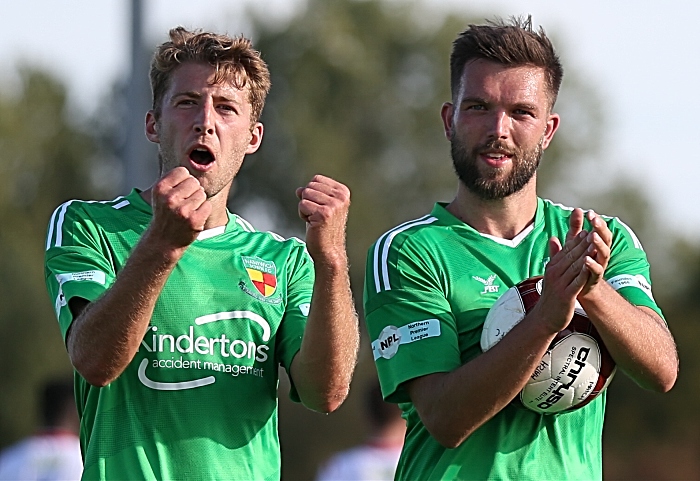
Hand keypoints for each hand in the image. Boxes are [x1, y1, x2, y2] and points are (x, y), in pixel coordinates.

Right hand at [148, 167, 211, 249]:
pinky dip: (204, 211)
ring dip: (198, 202)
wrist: (163, 240)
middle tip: (183, 204)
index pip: (183, 171)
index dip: (184, 181)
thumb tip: (195, 158)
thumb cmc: (165, 213)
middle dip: (192, 191)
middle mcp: (170, 198)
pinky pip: (208, 206)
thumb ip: (173, 179)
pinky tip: (193, 218)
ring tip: (187, 211)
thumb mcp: (161, 193)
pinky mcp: (194, 220)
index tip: (178, 192)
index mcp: (160, 188)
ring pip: (202, 194)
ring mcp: (182, 210)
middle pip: (194, 182)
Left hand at [296, 175, 349, 263]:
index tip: (320, 208)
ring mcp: (333, 205)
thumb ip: (311, 193)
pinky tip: (313, 224)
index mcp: (343, 192)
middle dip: (307, 201)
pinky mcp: (324, 214)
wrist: (329, 250)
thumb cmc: (323, 228)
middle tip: (317, 216)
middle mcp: (341, 197)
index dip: (312, 193)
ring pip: (304, 195)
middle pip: (309, 186)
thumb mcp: (319, 205)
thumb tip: (299, 190)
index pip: (316, 179)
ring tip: (315, 220)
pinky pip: (302, 205)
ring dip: (305, 209)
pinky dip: (303, 215)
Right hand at [534, 217, 592, 333]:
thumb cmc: (551, 295)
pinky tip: (592, 265)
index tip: (587, 228)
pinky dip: (584, 273)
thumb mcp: (551, 273)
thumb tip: (554, 238)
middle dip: (583, 243)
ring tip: (596, 244)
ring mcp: (560, 283)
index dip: (577, 239)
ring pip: (575, 266)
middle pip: (571, 255)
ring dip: (585, 254)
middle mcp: (555, 273)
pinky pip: (577, 281)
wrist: (545, 317)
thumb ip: (554, 255)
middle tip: (594, 231)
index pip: (566, 250)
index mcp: (552, 266)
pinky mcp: (566, 295)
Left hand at [579, 209, 611, 297]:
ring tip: (592, 236)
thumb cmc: (578, 264)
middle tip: (594, 220)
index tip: (589, 212)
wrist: (579, 288)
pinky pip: (597, 271)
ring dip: (599, 244)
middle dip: (600, 229)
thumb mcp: (574, 244)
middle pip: (605, 239)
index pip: (599, 230)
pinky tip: (586, 259)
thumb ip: (575, 228)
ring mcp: (600, 266)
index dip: (596, 222)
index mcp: (597, 245)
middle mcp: (601, 254)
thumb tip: (576, 210)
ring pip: (604, 253)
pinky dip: (592, 265)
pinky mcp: (595, 278)